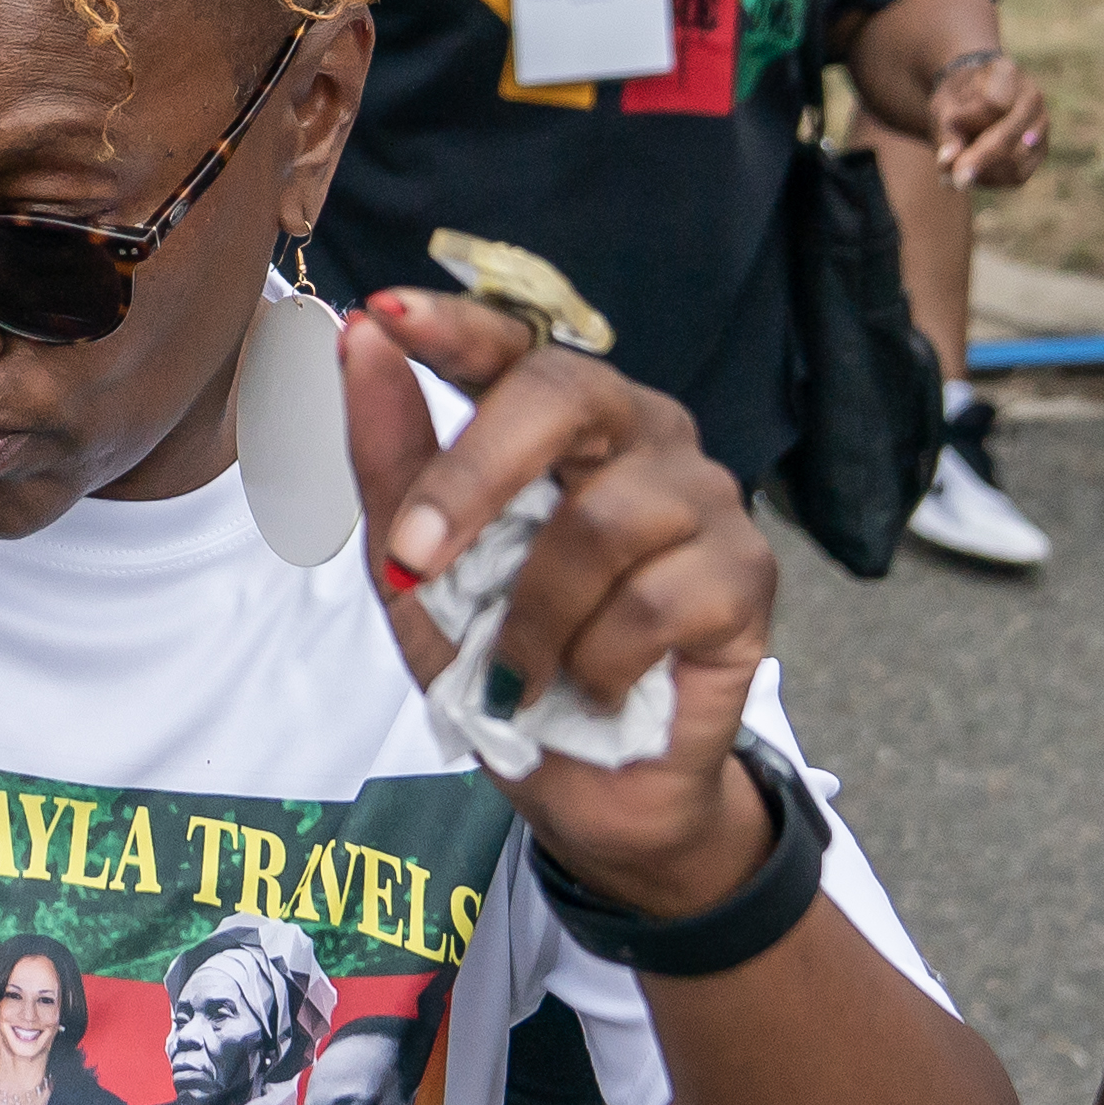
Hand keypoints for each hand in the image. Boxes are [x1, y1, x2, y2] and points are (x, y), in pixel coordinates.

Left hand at [344, 287, 785, 908]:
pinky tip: (595, 688)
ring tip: (519, 675)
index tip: (386, 316)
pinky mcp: (748, 572)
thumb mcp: (417, 571)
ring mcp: (703, 495)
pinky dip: (595, 663)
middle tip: (412, 555)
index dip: (452, 326)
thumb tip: (355, 341)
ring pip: (600, 523)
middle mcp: (640, 432)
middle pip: (566, 396)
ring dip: (532, 620)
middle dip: (473, 476)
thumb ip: (390, 459)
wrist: (585, 788)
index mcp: (559, 417)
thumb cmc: (503, 659)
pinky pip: (651, 602)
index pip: (511, 343)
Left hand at [927, 48, 1049, 187]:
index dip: (970, 121)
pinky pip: (1018, 175)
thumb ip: (946, 133)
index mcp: (1007, 73)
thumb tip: (947, 163)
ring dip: (984, 173)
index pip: (993, 104)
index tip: (948, 129)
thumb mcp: (944, 108)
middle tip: (955, 181)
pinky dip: (992, 180)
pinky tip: (970, 178)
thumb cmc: (958, 100)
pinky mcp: (1040, 151)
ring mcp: (1041, 125)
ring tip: (953, 178)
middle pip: (1010, 134)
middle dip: (980, 159)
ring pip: (1018, 160)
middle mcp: (1031, 98)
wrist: (975, 98)